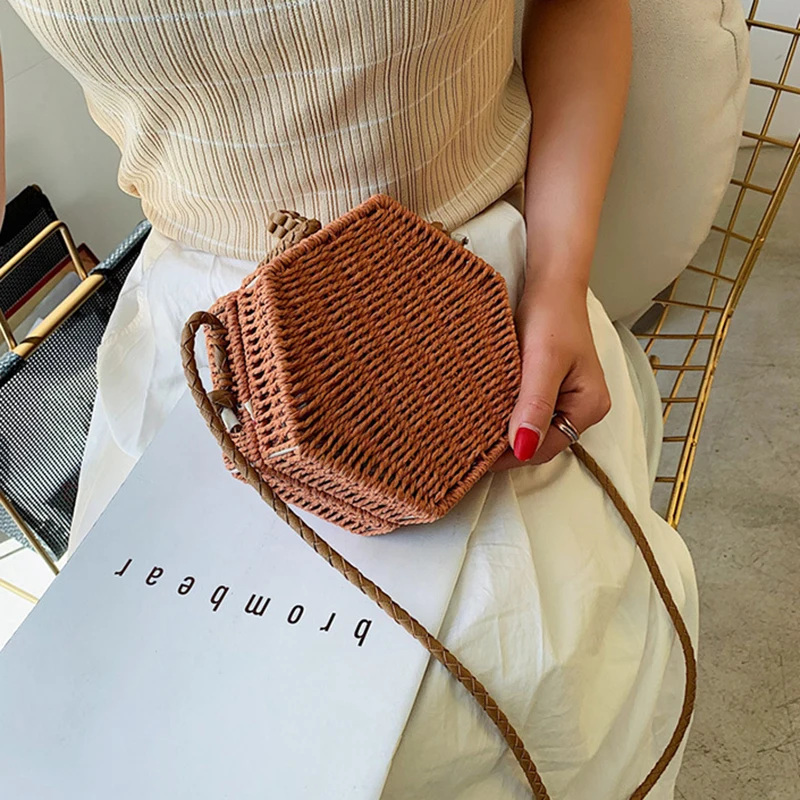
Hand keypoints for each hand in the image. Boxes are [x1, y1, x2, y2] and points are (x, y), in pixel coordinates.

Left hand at [491, 279, 610, 470]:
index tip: (476, 457)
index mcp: (589, 407)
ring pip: (531, 426)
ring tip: (473, 430)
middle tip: (468, 446)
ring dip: (504, 429)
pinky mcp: (551, 386)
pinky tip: (486, 409)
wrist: (551, 282)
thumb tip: (523, 448)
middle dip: (507, 445)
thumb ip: (535, 405)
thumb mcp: (543, 361)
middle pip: (539, 441)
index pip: (545, 448)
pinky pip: (527, 408)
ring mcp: (567, 397)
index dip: (511, 455)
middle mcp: (582, 407)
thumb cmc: (552, 315)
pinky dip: (507, 411)